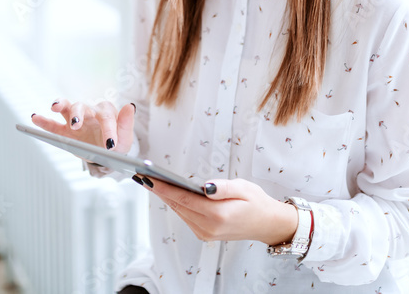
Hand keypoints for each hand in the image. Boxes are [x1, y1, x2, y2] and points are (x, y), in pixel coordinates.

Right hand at [31, 98, 135, 152]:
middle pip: (82, 106)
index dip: (108, 130)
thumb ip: (127, 123)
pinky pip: (53, 124)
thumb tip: (130, 106)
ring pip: (67, 108)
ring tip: (54, 108)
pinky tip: (35, 117)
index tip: (110, 145)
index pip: (106, 117)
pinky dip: (43, 121)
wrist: (107, 154)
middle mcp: (90, 111)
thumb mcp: (126, 138)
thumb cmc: (117, 143)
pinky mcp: (65, 130)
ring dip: (61, 106)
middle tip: (76, 125)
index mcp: (106, 112)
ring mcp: (76, 120)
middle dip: (78, 115)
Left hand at [140, 177, 297, 244]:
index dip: (163, 187)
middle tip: (142, 174)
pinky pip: (185, 216)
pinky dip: (176, 203)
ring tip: (149, 179)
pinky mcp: (204, 234)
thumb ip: (223, 187)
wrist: (266, 223)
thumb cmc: (256, 202)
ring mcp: (205, 233)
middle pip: (177, 205)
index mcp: (218, 215)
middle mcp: (209, 228)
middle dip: (159, 190)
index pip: (184, 199)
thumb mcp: (244, 188)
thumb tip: (205, 186)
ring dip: (165, 196)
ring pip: (179, 211)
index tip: (148, 177)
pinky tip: (167, 191)